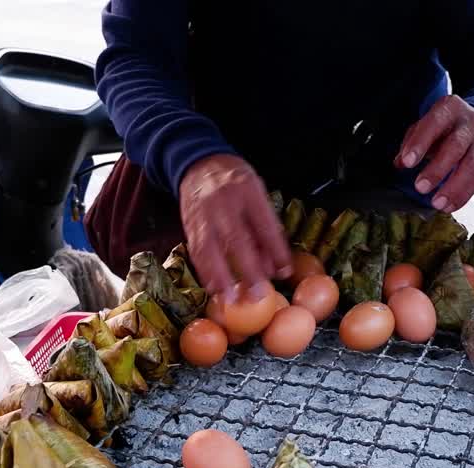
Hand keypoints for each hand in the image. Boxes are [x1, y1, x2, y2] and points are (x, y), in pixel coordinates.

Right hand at [179, 153, 290, 301]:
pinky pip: (196, 250)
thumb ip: (266, 229)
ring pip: (211, 248)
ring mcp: (204, 213)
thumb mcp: (257, 194)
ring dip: (220, 276)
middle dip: (248, 269)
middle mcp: (224, 202)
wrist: (200, 163)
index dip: (275, 250)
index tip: (284, 273)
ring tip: (230, 298)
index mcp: (248, 191)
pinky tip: (212, 288)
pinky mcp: (189, 223)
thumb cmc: (235, 183)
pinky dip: (204, 271)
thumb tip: (276, 267)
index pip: (265, 223)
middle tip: (259, 294)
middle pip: (237, 238)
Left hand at [394, 95, 473, 212]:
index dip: (421, 142)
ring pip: (472, 165)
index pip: (435, 123)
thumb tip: (400, 163)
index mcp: (450, 108)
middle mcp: (470, 123)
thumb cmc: (445, 127)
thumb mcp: (426, 126)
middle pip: (456, 145)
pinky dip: (464, 195)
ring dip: (454, 187)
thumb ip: (411, 142)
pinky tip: (450, 206)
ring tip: (437, 203)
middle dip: (438, 169)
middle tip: (420, 187)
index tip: (408, 162)